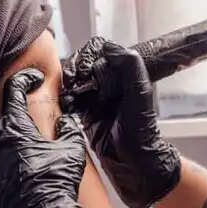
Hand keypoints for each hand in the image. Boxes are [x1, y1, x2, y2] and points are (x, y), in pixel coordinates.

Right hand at [63, 37, 180, 207]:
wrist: (132, 162)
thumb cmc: (141, 131)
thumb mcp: (140, 94)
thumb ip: (129, 65)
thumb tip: (109, 46)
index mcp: (124, 72)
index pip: (100, 49)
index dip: (88, 55)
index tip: (84, 68)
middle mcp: (110, 81)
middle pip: (83, 62)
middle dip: (74, 69)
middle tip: (74, 82)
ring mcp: (97, 96)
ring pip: (74, 78)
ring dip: (68, 84)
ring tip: (70, 95)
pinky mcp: (86, 110)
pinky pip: (70, 97)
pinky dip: (65, 98)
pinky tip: (68, 105)